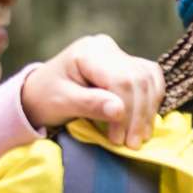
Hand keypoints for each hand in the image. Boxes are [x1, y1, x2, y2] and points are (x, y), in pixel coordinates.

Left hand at [20, 34, 161, 146]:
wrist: (40, 93)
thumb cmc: (46, 98)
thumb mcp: (62, 103)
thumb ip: (90, 104)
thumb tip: (119, 110)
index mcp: (89, 51)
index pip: (121, 80)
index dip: (126, 111)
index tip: (119, 139)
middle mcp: (108, 48)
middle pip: (138, 80)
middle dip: (139, 115)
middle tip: (131, 144)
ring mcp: (120, 55)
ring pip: (150, 80)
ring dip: (148, 111)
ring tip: (139, 137)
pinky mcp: (129, 66)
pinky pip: (152, 81)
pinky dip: (152, 102)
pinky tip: (144, 121)